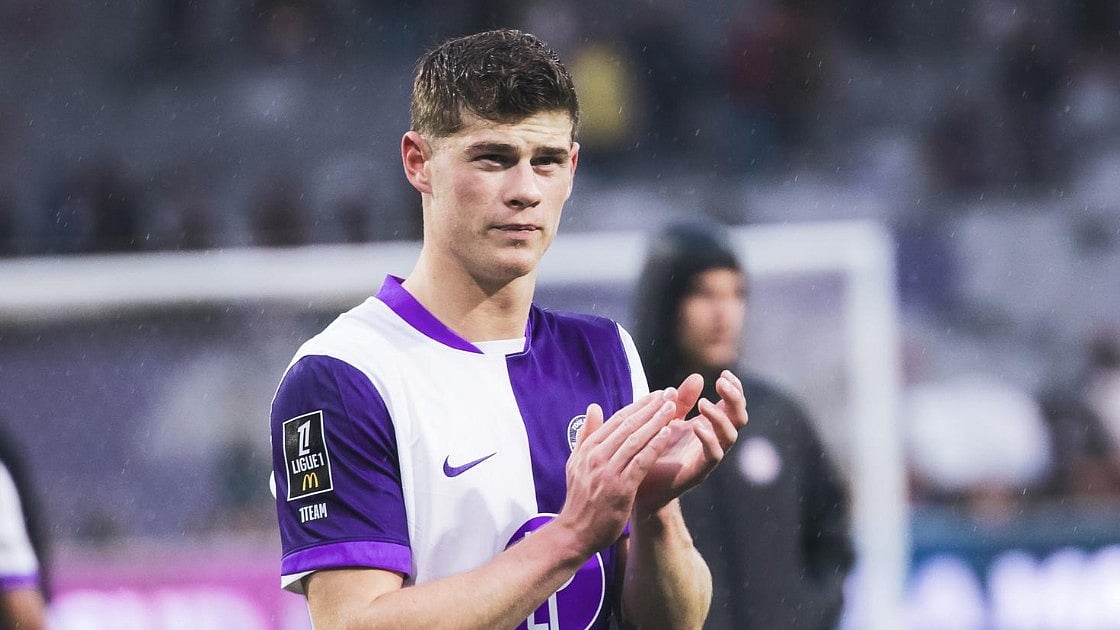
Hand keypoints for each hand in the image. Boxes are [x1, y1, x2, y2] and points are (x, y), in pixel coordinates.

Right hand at [554, 391, 678, 554]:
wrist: (575, 532)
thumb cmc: (580, 499)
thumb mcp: (576, 463)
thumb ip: (586, 435)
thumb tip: (593, 407)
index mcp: (588, 448)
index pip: (617, 420)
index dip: (638, 405)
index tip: (656, 394)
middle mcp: (596, 456)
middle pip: (628, 425)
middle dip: (651, 407)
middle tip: (670, 393)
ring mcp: (608, 471)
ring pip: (636, 439)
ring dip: (656, 421)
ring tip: (673, 408)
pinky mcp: (620, 487)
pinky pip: (641, 461)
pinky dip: (655, 445)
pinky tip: (668, 433)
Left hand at [632, 370, 748, 517]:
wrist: (636, 483)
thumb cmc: (652, 450)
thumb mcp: (666, 418)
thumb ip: (681, 400)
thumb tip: (698, 376)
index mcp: (707, 425)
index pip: (732, 405)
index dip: (734, 389)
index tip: (724, 374)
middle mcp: (712, 439)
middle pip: (739, 417)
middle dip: (735, 398)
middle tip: (721, 382)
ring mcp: (707, 456)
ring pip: (731, 435)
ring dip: (721, 416)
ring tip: (703, 403)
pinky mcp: (698, 472)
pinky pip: (714, 455)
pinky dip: (709, 439)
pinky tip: (697, 426)